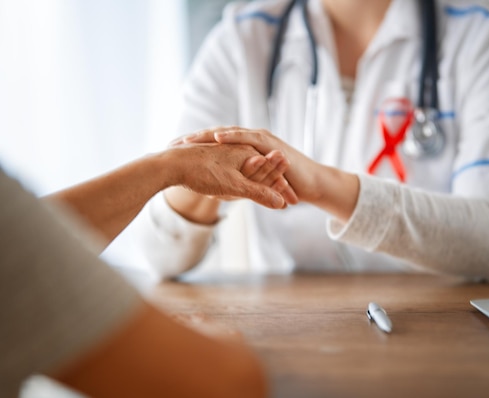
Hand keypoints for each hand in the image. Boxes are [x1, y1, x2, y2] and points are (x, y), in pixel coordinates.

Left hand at [181, 127, 359, 221]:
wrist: (310, 184)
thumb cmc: (282, 185)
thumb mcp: (253, 186)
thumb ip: (237, 184)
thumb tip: (213, 192)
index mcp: (243, 149)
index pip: (213, 145)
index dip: (193, 148)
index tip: (172, 152)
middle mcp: (249, 140)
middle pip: (215, 136)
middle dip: (193, 140)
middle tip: (171, 144)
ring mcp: (259, 139)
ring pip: (228, 134)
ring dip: (207, 136)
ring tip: (188, 140)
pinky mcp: (270, 144)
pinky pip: (248, 138)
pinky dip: (232, 137)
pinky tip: (217, 139)